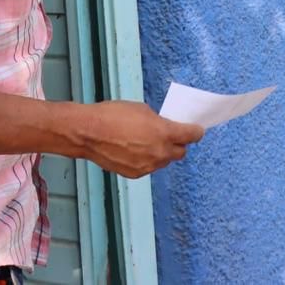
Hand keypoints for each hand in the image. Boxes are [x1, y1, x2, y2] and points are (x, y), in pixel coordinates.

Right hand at [81, 101, 202, 177]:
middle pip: (180, 153)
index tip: (196, 130)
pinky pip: (148, 167)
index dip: (195, 132)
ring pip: (164, 161)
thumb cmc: (114, 115)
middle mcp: (160, 152)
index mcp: (165, 133)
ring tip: (145, 142)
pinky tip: (133, 150)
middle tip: (169, 135)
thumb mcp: (142, 110)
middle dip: (178, 144)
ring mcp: (148, 166)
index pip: (192, 136)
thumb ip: (158, 122)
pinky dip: (146, 160)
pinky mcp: (135, 174)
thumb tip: (163, 128)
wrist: (89, 133)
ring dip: (161, 153)